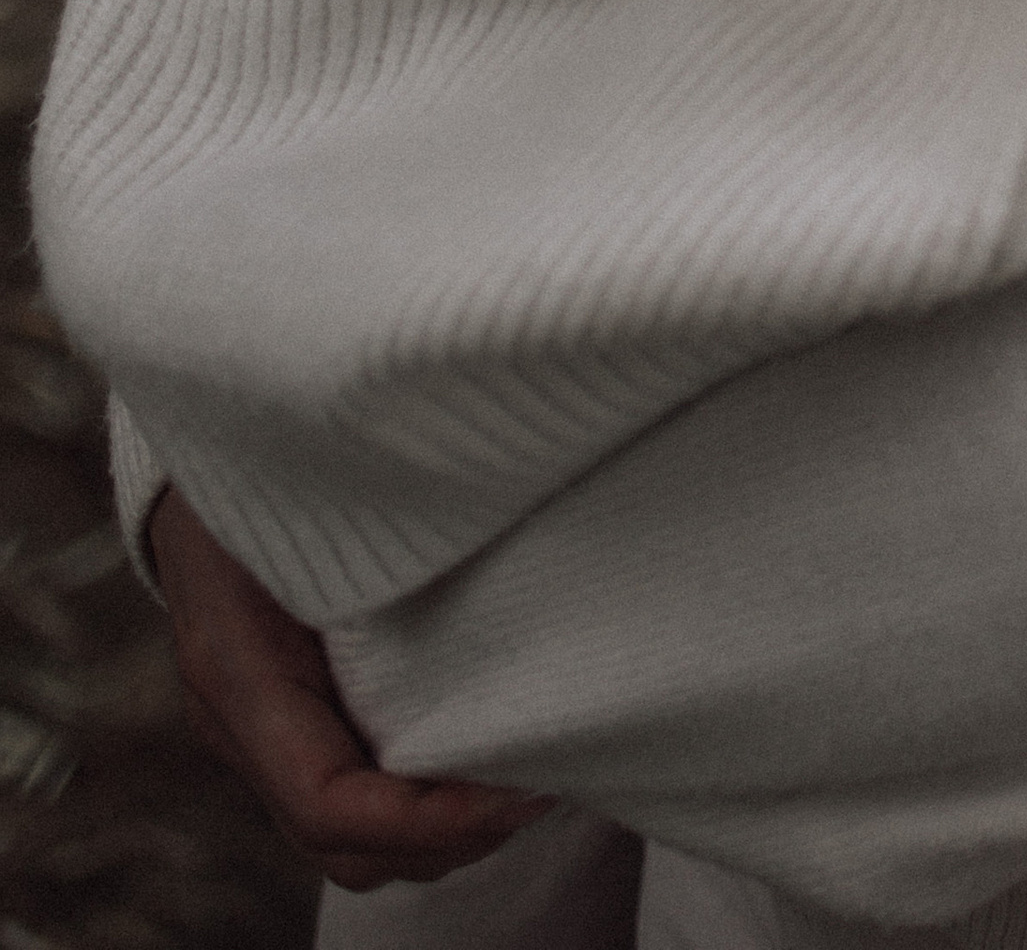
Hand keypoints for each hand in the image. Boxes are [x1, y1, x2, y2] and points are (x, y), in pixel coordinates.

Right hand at [148, 486, 550, 889]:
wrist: (201, 449)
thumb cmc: (263, 451)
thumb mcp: (305, 476)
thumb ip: (370, 515)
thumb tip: (481, 511)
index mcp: (237, 670)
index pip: (325, 801)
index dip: (425, 818)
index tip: (523, 790)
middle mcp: (242, 724)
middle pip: (346, 848)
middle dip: (452, 838)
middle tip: (554, 784)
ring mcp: (264, 734)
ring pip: (356, 844)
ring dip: (447, 832)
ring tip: (540, 778)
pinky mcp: (299, 721)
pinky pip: (361, 798)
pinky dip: (430, 803)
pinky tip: (498, 756)